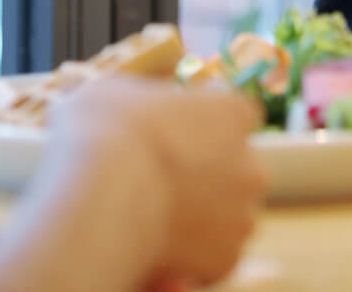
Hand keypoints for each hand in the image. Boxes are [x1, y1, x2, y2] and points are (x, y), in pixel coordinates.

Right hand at [45, 75, 267, 287]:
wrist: (101, 197)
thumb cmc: (104, 132)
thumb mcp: (116, 91)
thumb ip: (144, 96)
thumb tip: (139, 104)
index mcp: (232, 112)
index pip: (237, 115)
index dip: (208, 126)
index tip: (180, 135)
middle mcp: (250, 164)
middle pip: (239, 170)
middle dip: (210, 177)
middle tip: (165, 182)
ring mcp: (241, 215)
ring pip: (228, 217)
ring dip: (202, 218)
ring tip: (156, 220)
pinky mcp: (226, 259)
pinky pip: (212, 258)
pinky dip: (191, 258)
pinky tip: (157, 248)